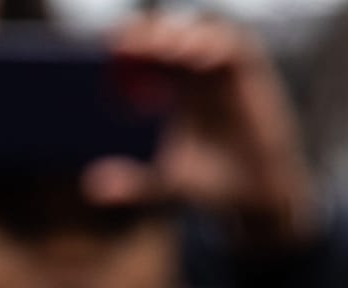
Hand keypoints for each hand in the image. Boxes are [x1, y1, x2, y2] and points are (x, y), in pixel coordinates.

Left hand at [88, 16, 315, 250]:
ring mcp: (220, 68)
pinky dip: (215, 47)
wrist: (254, 193)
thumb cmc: (206, 182)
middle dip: (146, 36)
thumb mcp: (164, 185)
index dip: (125, 49)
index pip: (142, 56)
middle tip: (125, 42)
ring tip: (160, 49)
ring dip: (178, 37)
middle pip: (165, 37)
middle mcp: (191, 72)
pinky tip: (198, 59)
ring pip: (197, 34)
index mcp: (165, 90)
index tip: (105, 52)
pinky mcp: (249, 71)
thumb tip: (93, 188)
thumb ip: (133, 184)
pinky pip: (232, 47)